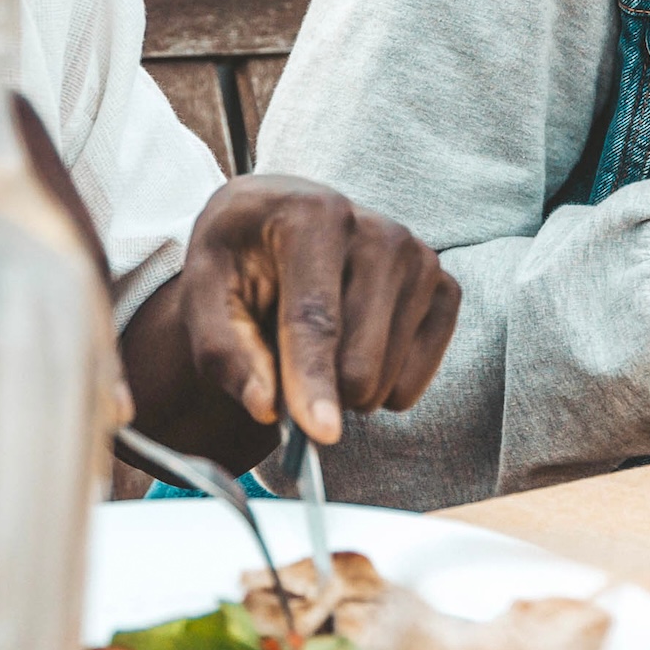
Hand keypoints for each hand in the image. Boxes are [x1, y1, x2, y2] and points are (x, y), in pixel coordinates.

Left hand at [164, 174, 459, 447]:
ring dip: (345, 387)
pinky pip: (418, 376)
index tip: (321, 433)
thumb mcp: (204, 292)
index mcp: (314, 216)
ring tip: (320, 344)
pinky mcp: (445, 288)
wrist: (280, 220)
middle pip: (359, 360)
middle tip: (284, 362)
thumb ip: (224, 351)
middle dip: (317, 389)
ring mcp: (420, 259)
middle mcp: (381, 231)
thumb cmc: (240, 259)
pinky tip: (357, 348)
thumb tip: (266, 406)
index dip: (313, 380)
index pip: (315, 318)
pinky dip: (382, 384)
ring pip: (389, 376)